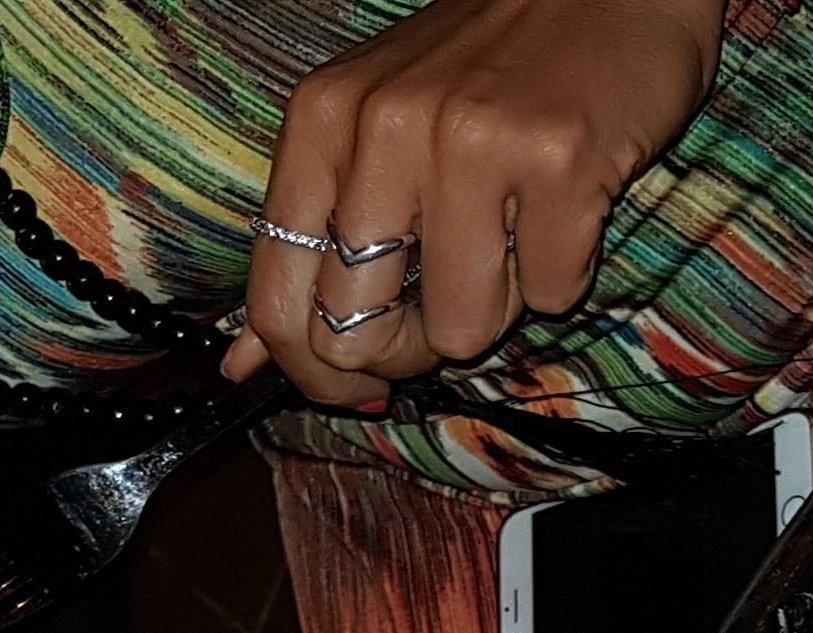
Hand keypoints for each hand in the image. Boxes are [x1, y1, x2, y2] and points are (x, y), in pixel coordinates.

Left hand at [219, 0, 720, 409]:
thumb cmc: (492, 62)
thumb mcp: (373, 127)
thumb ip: (310, 239)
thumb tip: (245, 366)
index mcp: (323, 122)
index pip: (277, 299)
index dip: (313, 374)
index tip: (357, 389)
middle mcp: (384, 129)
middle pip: (359, 334)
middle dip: (411, 348)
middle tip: (450, 302)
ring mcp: (472, 145)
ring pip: (459, 329)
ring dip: (498, 305)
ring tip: (516, 231)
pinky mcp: (561, 163)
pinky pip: (551, 297)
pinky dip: (565, 273)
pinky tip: (567, 207)